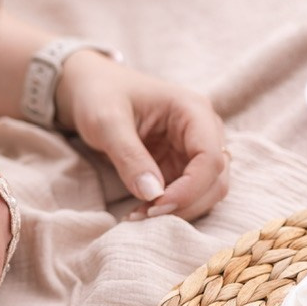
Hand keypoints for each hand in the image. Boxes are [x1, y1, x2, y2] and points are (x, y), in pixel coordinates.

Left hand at [55, 51, 227, 220]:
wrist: (90, 88)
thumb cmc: (99, 95)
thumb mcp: (106, 121)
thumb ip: (129, 156)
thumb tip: (153, 194)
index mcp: (193, 110)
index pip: (211, 159)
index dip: (190, 189)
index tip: (156, 206)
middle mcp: (203, 131)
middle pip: (216, 181)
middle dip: (184, 204)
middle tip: (143, 217)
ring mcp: (193, 150)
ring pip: (206, 193)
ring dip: (177, 211)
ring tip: (137, 216)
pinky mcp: (180, 166)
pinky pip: (187, 195)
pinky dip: (168, 208)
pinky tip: (140, 211)